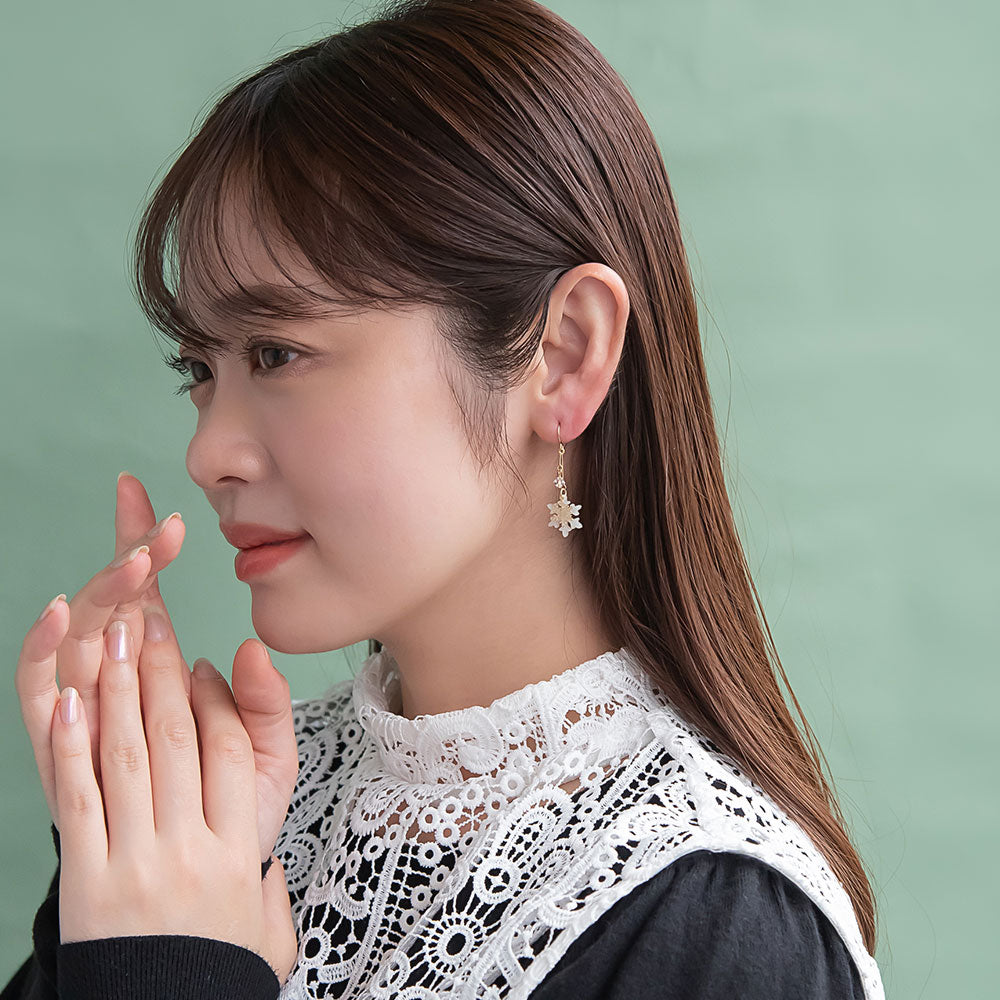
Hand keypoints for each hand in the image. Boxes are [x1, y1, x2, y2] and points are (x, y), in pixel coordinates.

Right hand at [15, 472, 299, 860]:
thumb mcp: (264, 760)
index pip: (155, 604)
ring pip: (82, 637)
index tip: (172, 515)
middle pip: (116, 609)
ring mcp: (83, 711)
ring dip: (104, 596)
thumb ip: (264, 706)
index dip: (153, 554)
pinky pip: (36, 691)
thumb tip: (245, 650)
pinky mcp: (53, 744)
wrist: (195, 892)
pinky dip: (43, 650)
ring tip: (136, 566)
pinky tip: (65, 613)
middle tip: (164, 533)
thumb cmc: (227, 817)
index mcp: (165, 680)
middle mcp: (118, 685)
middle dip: (133, 563)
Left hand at [50, 615, 297, 983]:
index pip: (231, 751)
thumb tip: (270, 852)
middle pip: (176, 739)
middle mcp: (189, 847)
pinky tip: (72, 703)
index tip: (200, 666)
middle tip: (152, 623)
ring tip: (114, 639)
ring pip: (128, 756)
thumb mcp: (269, 928)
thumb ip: (277, 882)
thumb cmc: (211, 970)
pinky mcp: (86, 876)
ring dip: (120, 690)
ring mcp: (135, 859)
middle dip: (162, 672)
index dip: (216, 699)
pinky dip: (74, 747)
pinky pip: (80, 798)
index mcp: (237, 850)